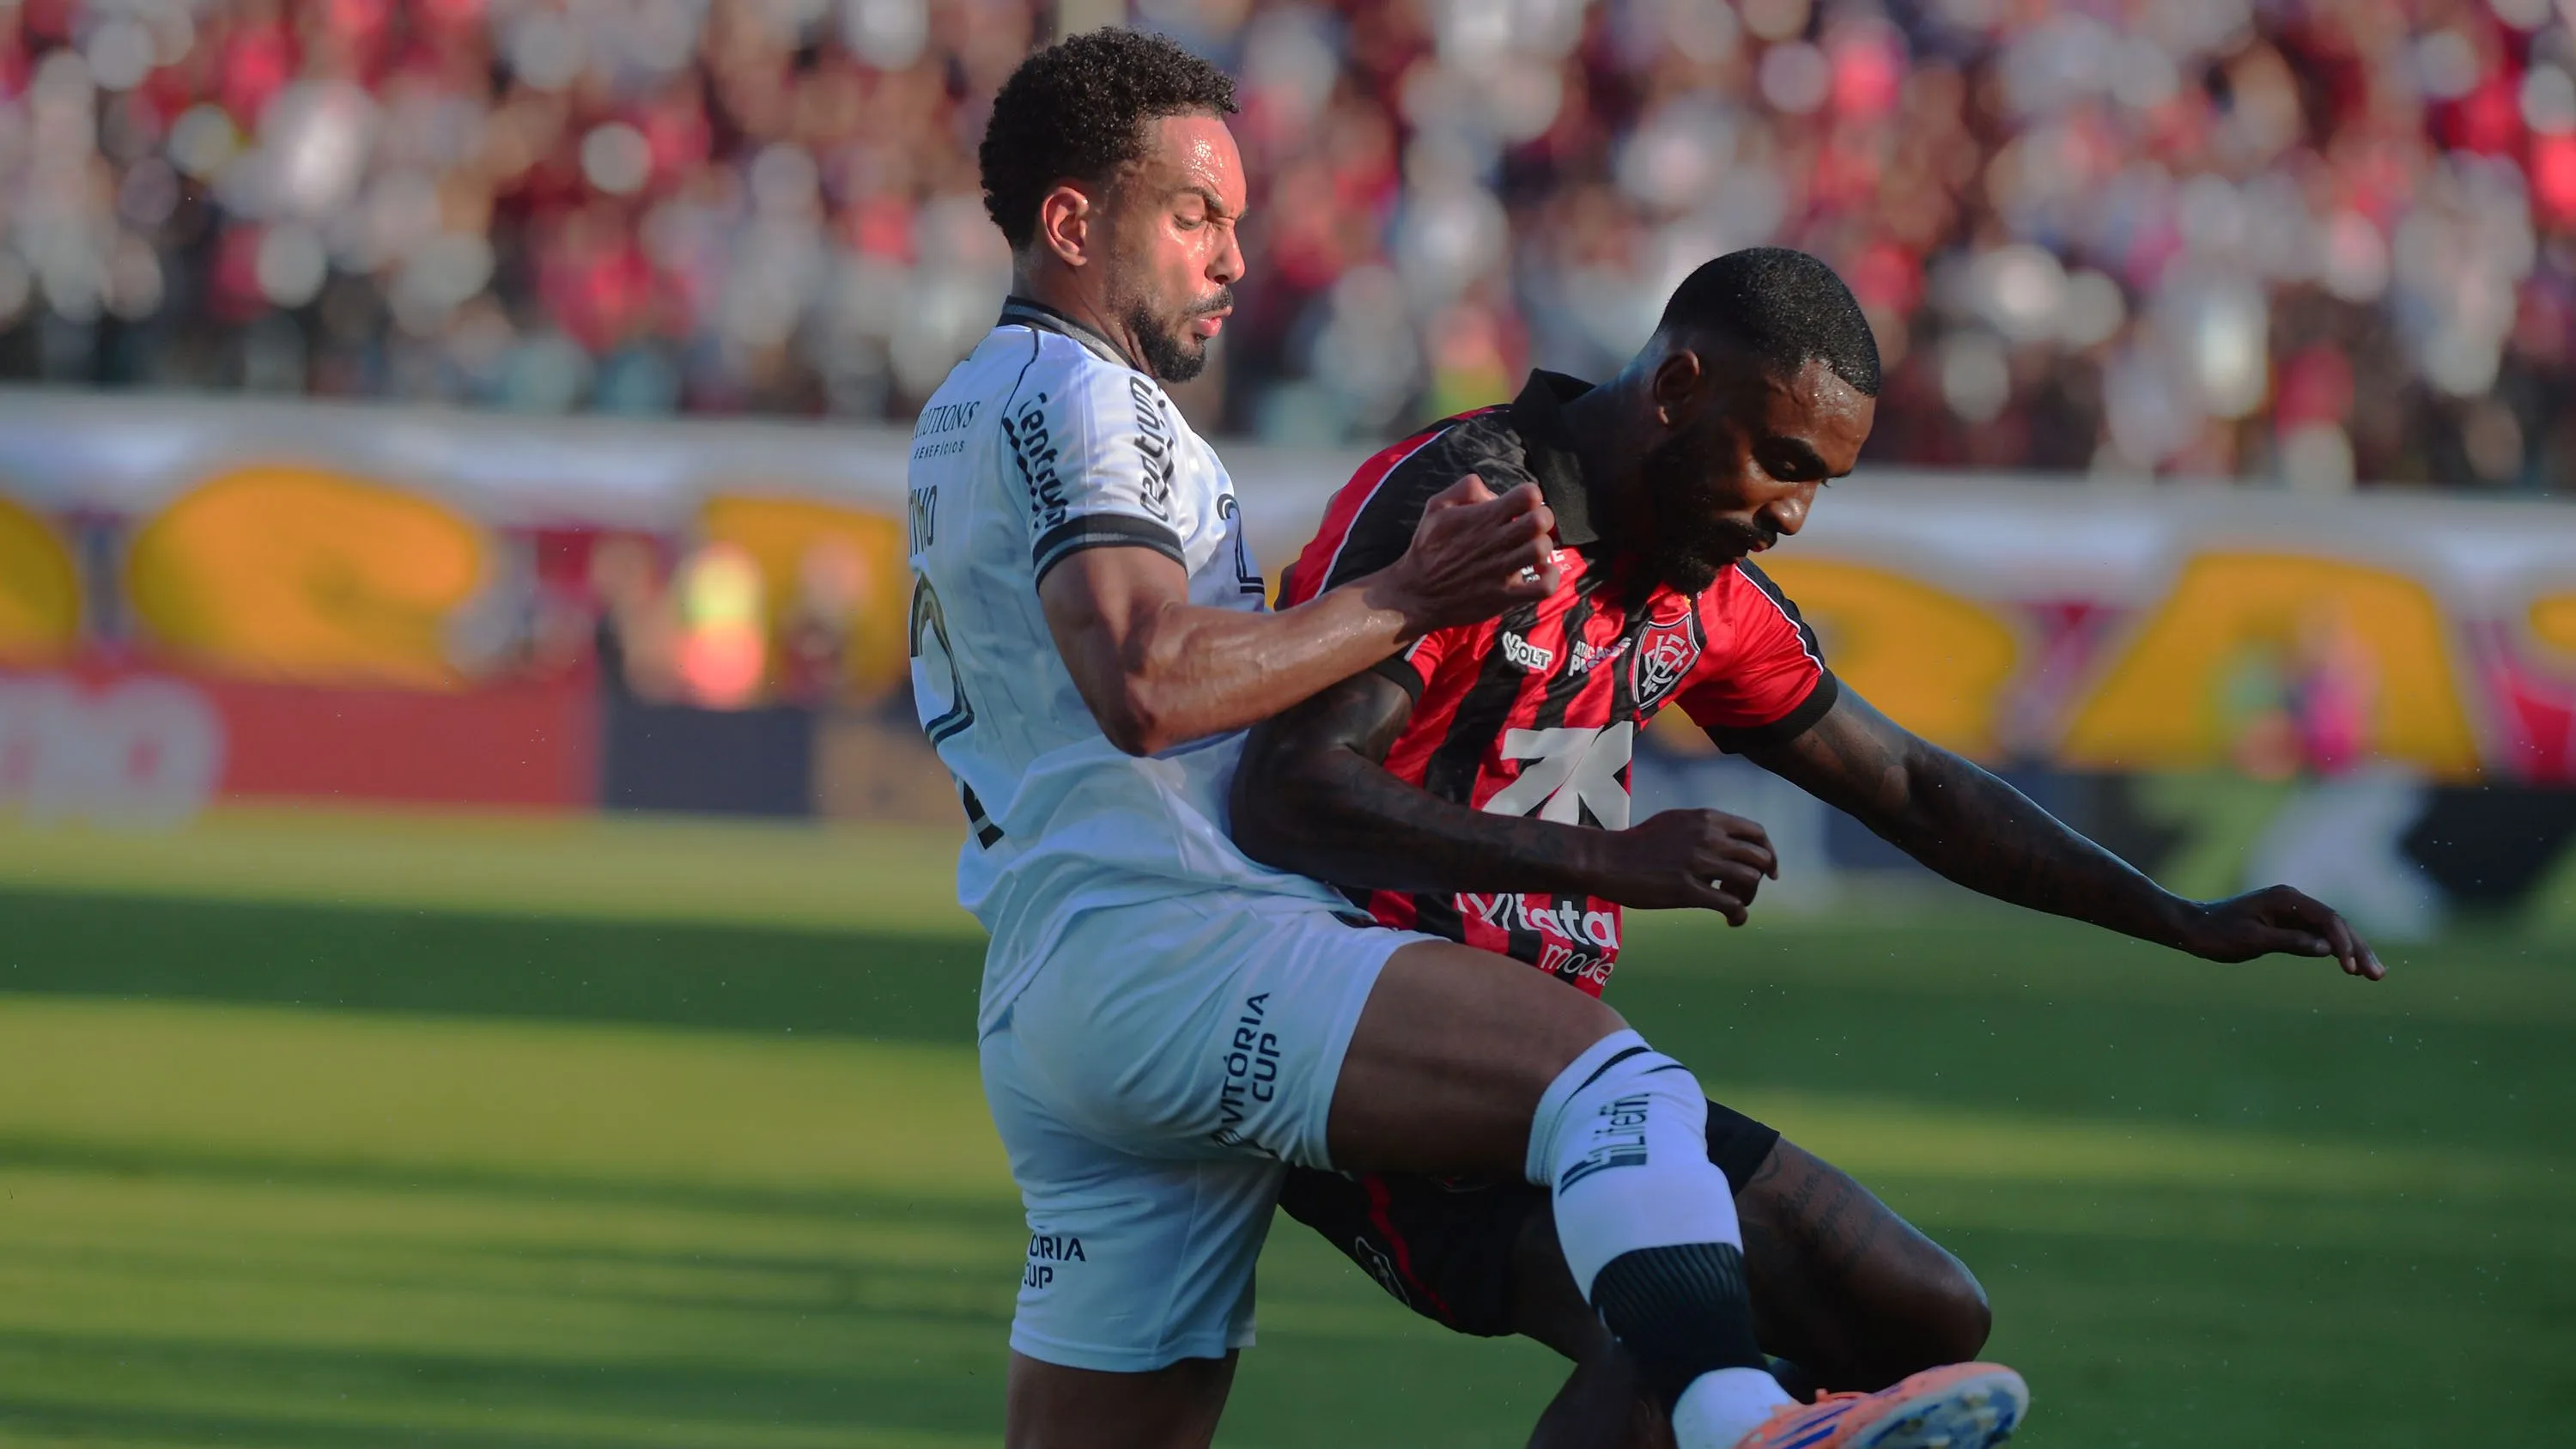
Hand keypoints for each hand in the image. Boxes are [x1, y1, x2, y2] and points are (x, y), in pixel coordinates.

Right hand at [1371, 474, 1560, 634]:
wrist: (1415, 594)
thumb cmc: (1426, 549)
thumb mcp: (1435, 507)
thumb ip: (1464, 488)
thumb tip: (1491, 490)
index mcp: (1483, 517)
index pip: (1528, 495)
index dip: (1531, 496)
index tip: (1521, 506)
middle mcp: (1496, 541)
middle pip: (1541, 520)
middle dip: (1542, 519)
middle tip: (1531, 527)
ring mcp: (1501, 570)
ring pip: (1542, 549)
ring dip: (1542, 547)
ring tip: (1531, 549)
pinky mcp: (1504, 596)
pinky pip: (1542, 587)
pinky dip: (1549, 578)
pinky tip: (1540, 572)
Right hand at [1584, 808, 1778, 924]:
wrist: (1607, 860)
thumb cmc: (1637, 844)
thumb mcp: (1675, 822)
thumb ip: (1704, 828)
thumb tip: (1728, 841)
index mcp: (1706, 819)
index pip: (1756, 832)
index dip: (1768, 853)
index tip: (1768, 870)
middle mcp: (1708, 837)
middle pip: (1759, 858)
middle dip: (1759, 879)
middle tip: (1743, 892)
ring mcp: (1699, 863)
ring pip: (1749, 880)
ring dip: (1748, 897)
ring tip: (1733, 905)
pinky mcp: (1688, 890)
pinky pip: (1731, 904)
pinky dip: (1739, 915)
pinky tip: (1731, 921)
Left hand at [2172, 885, 2384, 979]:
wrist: (2191, 927)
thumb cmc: (2216, 934)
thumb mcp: (2252, 940)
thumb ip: (2290, 942)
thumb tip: (2327, 949)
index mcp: (2285, 899)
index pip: (2327, 919)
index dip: (2344, 943)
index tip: (2351, 967)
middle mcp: (2292, 900)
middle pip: (2336, 924)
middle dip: (2358, 948)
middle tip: (2378, 975)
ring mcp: (2291, 911)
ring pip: (2331, 931)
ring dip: (2352, 951)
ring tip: (2373, 975)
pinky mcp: (2287, 923)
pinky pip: (2318, 936)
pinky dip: (2334, 951)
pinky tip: (2350, 967)